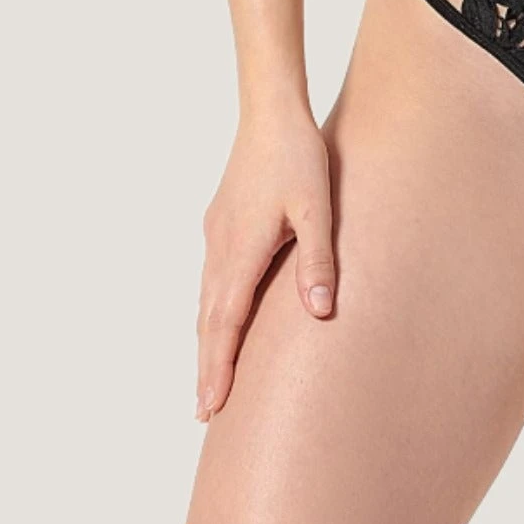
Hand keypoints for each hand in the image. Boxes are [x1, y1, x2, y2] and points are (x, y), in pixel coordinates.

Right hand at [196, 104, 335, 420]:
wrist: (270, 111)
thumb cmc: (297, 156)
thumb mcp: (316, 208)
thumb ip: (317, 261)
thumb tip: (319, 313)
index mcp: (241, 250)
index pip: (225, 322)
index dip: (217, 366)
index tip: (210, 405)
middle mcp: (220, 247)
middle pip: (208, 320)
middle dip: (206, 365)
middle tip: (203, 411)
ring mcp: (216, 234)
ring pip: (206, 300)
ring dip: (206, 340)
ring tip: (208, 377)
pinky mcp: (220, 222)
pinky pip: (210, 279)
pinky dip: (210, 311)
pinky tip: (217, 319)